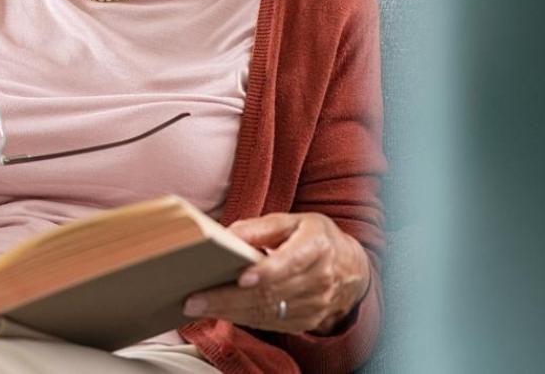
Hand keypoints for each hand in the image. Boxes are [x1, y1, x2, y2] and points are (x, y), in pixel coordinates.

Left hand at [182, 212, 370, 334]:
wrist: (350, 269)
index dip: (266, 272)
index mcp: (316, 247)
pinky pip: (269, 323)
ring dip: (229, 311)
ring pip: (266, 311)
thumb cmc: (313, 237)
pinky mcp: (305, 321)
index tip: (241, 277)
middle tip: (195, 299)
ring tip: (197, 306)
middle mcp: (319, 280)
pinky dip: (241, 318)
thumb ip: (260, 227)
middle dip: (229, 297)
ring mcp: (314, 305)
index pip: (290, 263)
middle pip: (270, 292)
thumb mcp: (293, 221)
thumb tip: (227, 235)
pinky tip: (218, 313)